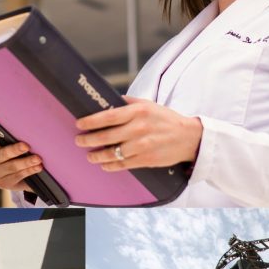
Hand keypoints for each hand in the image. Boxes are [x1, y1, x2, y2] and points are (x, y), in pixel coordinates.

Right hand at [0, 124, 40, 191]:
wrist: (16, 178)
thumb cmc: (15, 157)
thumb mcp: (12, 147)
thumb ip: (13, 141)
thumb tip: (28, 132)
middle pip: (3, 154)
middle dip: (15, 150)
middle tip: (26, 146)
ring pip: (13, 166)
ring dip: (27, 162)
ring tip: (38, 159)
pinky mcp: (2, 183)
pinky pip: (18, 176)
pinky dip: (29, 171)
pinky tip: (37, 167)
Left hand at [74, 97, 201, 170]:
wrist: (189, 137)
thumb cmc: (166, 119)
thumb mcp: (148, 105)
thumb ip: (128, 103)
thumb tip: (107, 102)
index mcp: (138, 112)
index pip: (108, 117)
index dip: (91, 121)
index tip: (79, 124)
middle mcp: (139, 128)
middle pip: (106, 136)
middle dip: (88, 140)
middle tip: (79, 141)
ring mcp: (142, 146)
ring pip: (113, 153)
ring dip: (97, 156)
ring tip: (90, 156)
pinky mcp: (146, 160)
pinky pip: (123, 165)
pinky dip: (110, 166)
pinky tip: (104, 165)